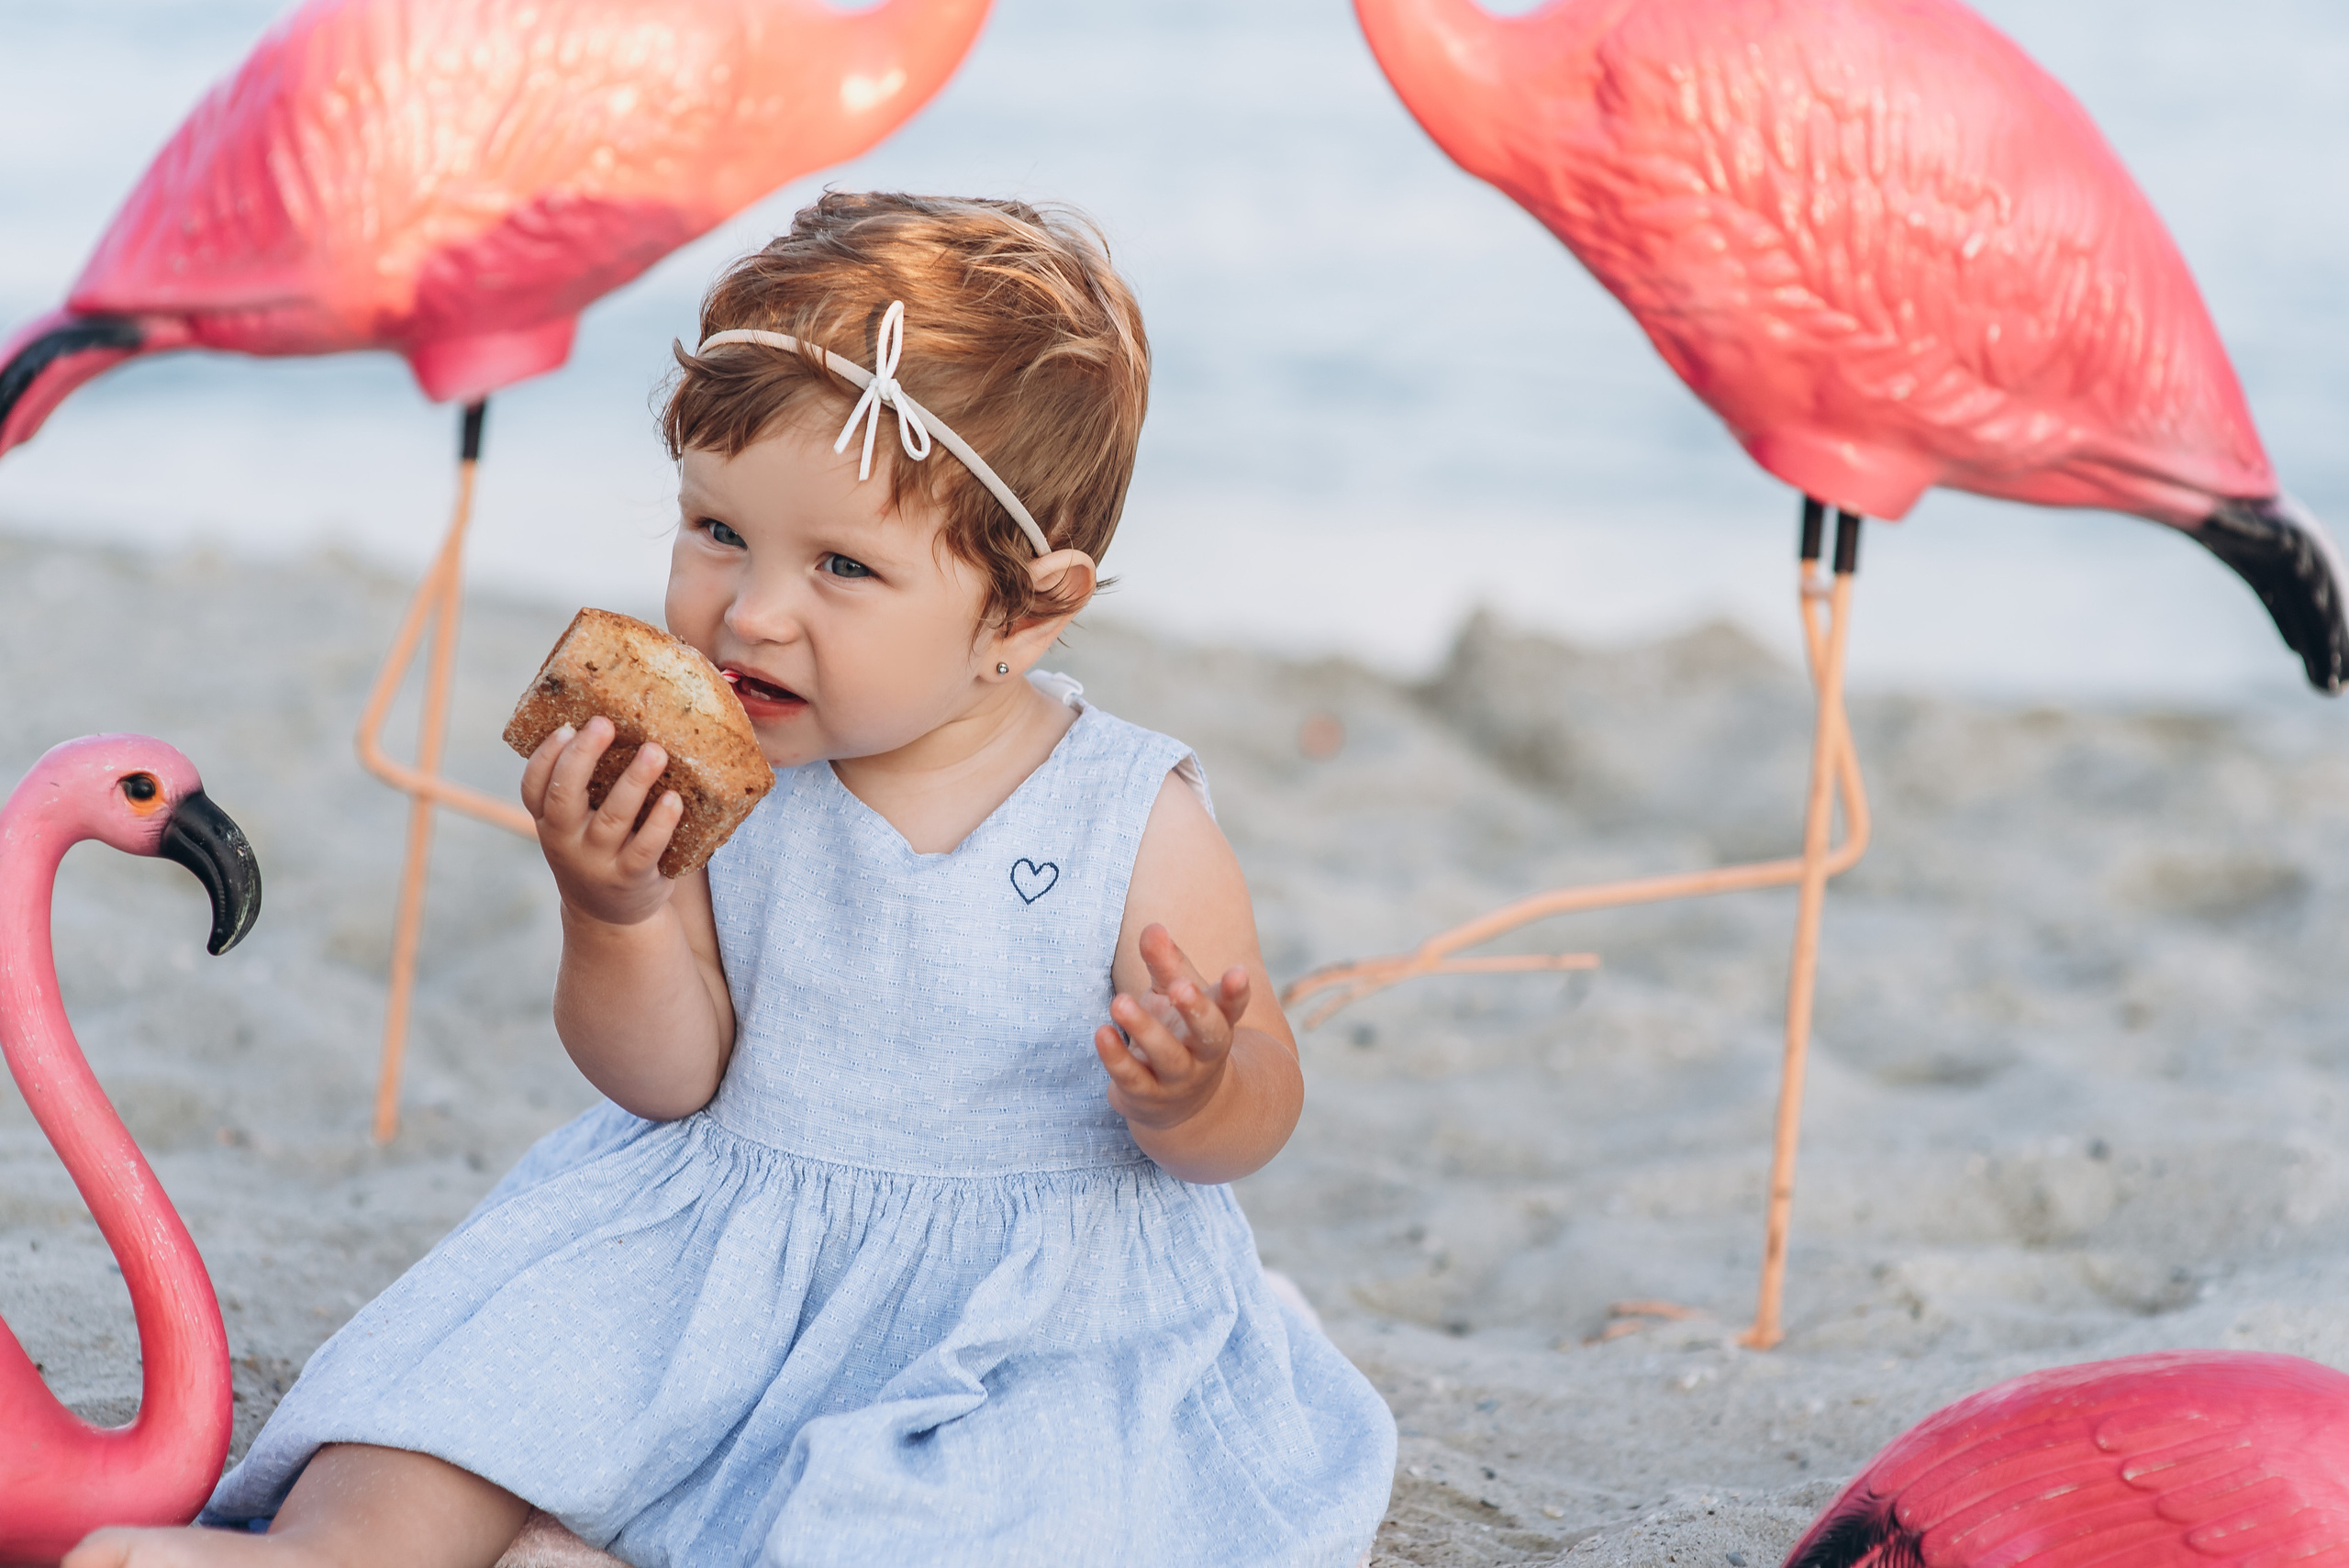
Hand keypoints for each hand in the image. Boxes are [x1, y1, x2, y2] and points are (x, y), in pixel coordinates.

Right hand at [520, 716, 683, 926]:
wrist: (611, 916)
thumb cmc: (598, 849)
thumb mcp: (576, 824)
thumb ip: (584, 785)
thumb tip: (619, 718)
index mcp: (548, 821)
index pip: (533, 787)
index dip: (545, 756)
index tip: (566, 725)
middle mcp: (565, 841)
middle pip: (564, 796)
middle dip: (582, 756)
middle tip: (605, 723)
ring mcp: (597, 862)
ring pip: (613, 818)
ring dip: (634, 781)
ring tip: (655, 751)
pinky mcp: (631, 878)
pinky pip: (646, 848)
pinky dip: (660, 822)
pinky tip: (675, 799)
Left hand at [1095, 923, 1250, 1132]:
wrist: (1178, 1104)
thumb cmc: (1178, 1032)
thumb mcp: (1174, 994)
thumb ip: (1166, 963)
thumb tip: (1152, 928)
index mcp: (1217, 1023)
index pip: (1231, 1007)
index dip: (1236, 991)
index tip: (1238, 971)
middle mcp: (1204, 1054)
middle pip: (1209, 1034)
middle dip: (1196, 1010)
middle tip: (1181, 987)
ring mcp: (1178, 1079)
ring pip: (1167, 1056)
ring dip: (1144, 1029)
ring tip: (1119, 1001)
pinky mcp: (1146, 1096)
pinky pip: (1132, 1077)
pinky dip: (1115, 1056)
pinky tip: (1101, 1032)